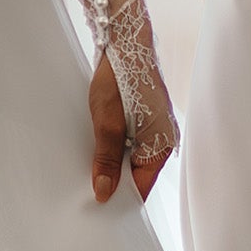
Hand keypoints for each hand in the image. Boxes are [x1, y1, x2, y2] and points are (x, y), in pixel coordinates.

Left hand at [89, 51, 174, 205]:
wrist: (125, 43)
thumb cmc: (119, 81)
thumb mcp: (107, 125)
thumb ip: (106, 161)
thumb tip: (104, 193)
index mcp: (161, 146)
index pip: (141, 186)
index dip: (121, 198)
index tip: (98, 207)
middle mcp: (163, 140)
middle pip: (137, 174)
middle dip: (115, 181)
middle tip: (87, 191)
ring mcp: (155, 129)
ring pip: (132, 158)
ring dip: (113, 163)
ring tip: (89, 169)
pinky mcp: (146, 118)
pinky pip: (131, 143)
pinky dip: (115, 148)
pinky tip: (98, 147)